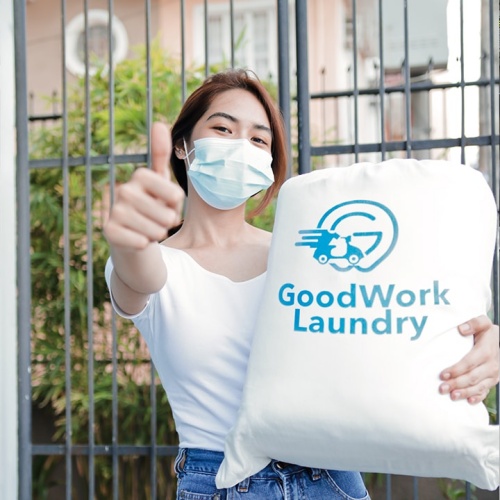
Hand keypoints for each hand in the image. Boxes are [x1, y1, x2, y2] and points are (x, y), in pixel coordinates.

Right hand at [104, 122, 184, 248]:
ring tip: (146, 228)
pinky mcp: (109, 232)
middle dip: (167, 223)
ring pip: (157, 231)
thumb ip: (161, 155)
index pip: (176, 195)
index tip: (165, 202)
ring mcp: (114, 211)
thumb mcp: (160, 181)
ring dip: (156, 234)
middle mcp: (124, 190)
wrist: (131, 235)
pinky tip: (135, 238)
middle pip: (168, 215)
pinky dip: (144, 245)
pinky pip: (142, 243)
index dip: (176, 205)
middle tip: (155, 219)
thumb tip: (160, 123)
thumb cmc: (151, 206)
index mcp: (140, 176)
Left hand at [439, 315, 498, 403]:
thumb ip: (474, 323)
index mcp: (486, 352)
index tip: (443, 374)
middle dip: (456, 384)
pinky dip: (477, 397)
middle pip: (472, 377)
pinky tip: (468, 401)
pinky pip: (486, 391)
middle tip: (442, 388)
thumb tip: (461, 329)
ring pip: (479, 387)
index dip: (456, 370)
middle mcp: (491, 365)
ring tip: (451, 396)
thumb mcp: (483, 323)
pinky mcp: (493, 381)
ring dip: (464, 393)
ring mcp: (493, 375)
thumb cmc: (487, 332)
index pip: (469, 363)